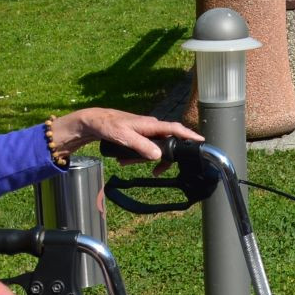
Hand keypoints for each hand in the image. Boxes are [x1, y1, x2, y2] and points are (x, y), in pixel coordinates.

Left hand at [54, 108, 202, 163]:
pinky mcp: (139, 134)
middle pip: (166, 143)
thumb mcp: (124, 137)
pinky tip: (125, 160)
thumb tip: (158, 156)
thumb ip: (141, 146)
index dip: (189, 135)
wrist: (93, 122)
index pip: (175, 129)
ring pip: (154, 147)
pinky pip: (145, 146)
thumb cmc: (108, 126)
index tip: (201, 142)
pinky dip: (138, 155)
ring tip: (126, 163)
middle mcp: (151, 126)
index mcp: (151, 124)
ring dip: (143, 158)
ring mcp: (145, 130)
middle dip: (161, 158)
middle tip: (155, 173)